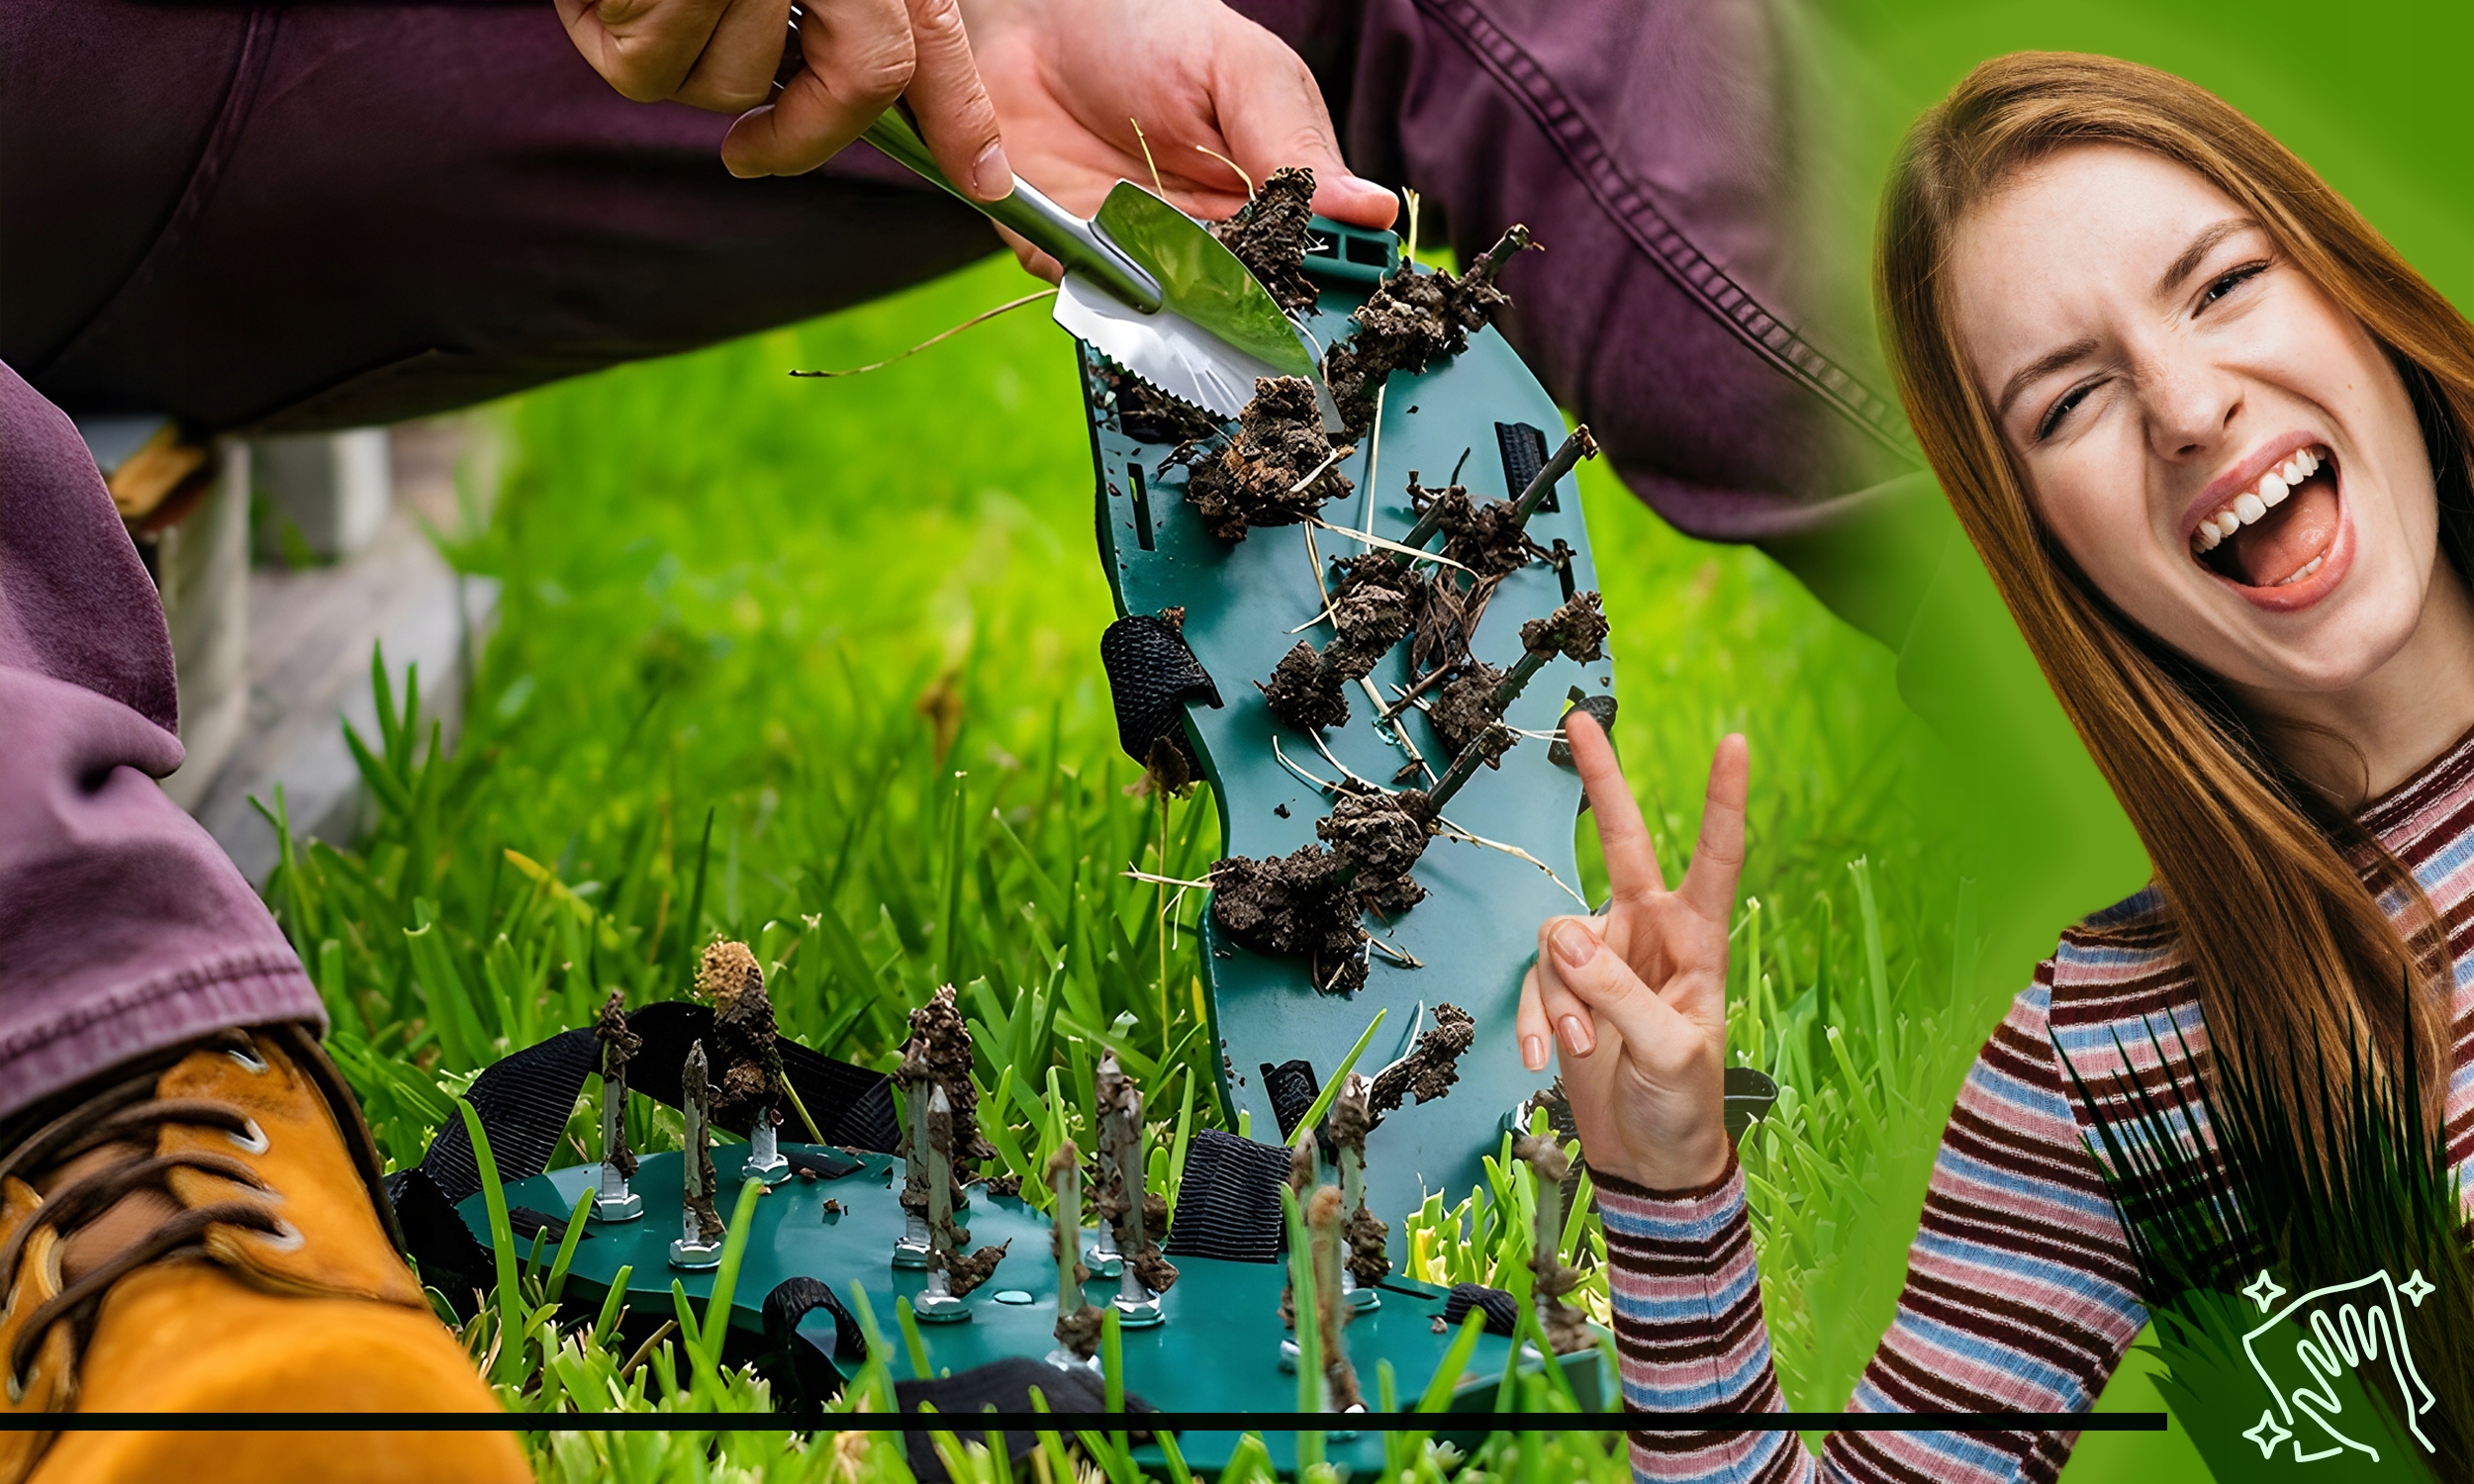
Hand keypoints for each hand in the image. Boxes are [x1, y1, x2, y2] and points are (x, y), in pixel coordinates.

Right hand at [556, 0, 1012, 188]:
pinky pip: (648, 67)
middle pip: (857, 80)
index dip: (960, 117)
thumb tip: (880, 107)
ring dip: (681, 54)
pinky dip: (615, 32)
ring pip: (730, 82)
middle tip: (751, 151)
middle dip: (803, 131)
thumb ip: (835, 9)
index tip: (982, 177)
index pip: (931, 38)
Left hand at [957, 0, 1397, 276]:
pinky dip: (1093, 296)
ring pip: (1172, 321)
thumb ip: (1294, 146)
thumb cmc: (1156, 31)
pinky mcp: (1078, 263)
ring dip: (1167, 312)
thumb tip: (1374, 210)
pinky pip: (1093, 303)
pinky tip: (1095, 269)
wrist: (1041, 19)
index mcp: (1276, 200)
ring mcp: (1148, 258)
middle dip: (1238, 315)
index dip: (1318, 295)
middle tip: (1227, 290)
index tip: (1314, 299)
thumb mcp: (1243, 74)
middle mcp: (1217, 243)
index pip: (1311, 268)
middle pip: (1243, 312)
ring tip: (1161, 271)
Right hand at [1516, 715, 1747, 1191]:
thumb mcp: (1668, 1051)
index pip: (1714, 858)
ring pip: (1556, 938)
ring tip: (1575, 1047)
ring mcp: (1601, 958)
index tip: (1734, 742)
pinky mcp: (1563, 989)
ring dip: (1558, 995)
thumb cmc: (1683, 1104)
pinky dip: (1534, 1018)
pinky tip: (1543, 1058)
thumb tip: (1561, 936)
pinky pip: (1534, 982)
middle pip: (1618, 842)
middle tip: (1579, 719)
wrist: (1648, 1160)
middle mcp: (1647, 933)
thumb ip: (1617, 993)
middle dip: (1600, 782)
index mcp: (1697, 940)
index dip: (1722, 801)